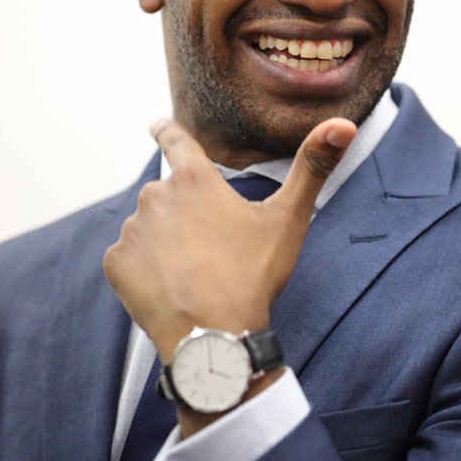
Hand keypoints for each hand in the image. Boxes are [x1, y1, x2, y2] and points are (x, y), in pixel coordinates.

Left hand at [103, 116, 356, 362]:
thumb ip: (314, 167)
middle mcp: (156, 195)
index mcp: (195, 179)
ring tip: (195, 272)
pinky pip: (131, 257)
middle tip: (213, 247)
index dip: (167, 131)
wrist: (214, 336)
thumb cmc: (253, 274)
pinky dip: (147, 269)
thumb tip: (344, 125)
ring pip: (151, 227)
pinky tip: (172, 287)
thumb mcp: (289, 218)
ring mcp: (133, 230)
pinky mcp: (116, 263)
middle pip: (170, 195)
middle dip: (186, 213)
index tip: (155, 124)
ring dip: (167, 241)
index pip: (176, 141)